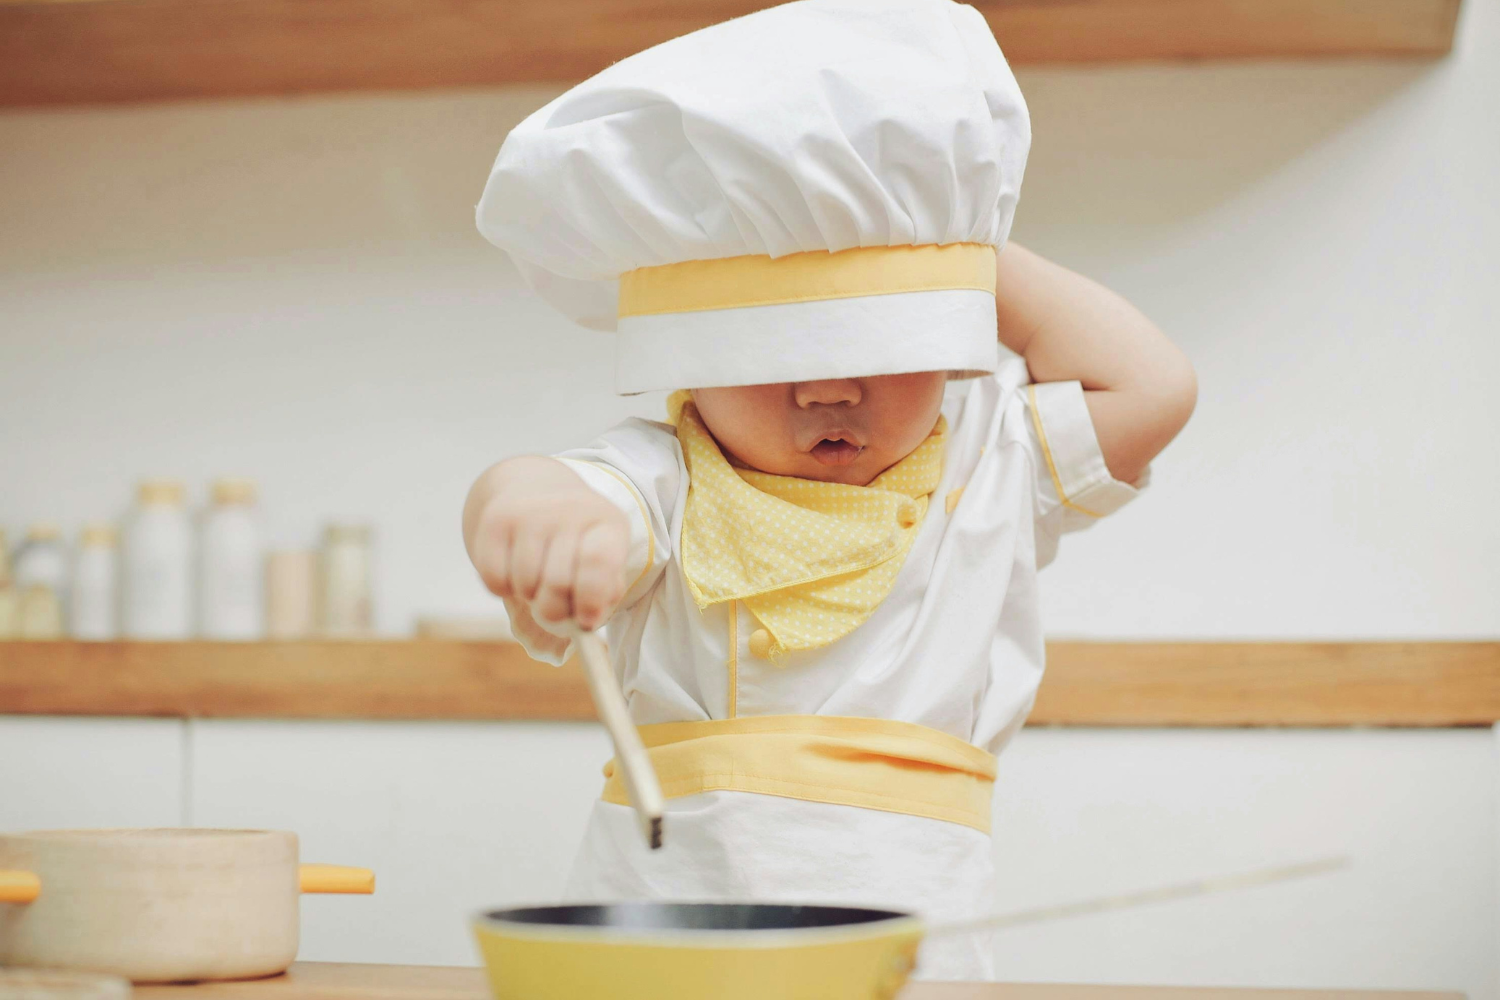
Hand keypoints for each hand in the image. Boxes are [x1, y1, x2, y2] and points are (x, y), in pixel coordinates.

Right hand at [465, 458, 630, 631]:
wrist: (535, 487)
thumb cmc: (578, 541)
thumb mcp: (606, 560)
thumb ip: (604, 595)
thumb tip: (587, 621)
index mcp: (607, 523)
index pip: (598, 561)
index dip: (590, 599)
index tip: (584, 621)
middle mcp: (570, 510)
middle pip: (558, 582)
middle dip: (555, 610)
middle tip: (556, 606)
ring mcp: (530, 511)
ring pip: (524, 585)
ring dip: (529, 597)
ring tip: (537, 581)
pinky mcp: (495, 520)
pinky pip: (494, 579)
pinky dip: (503, 588)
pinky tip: (514, 571)